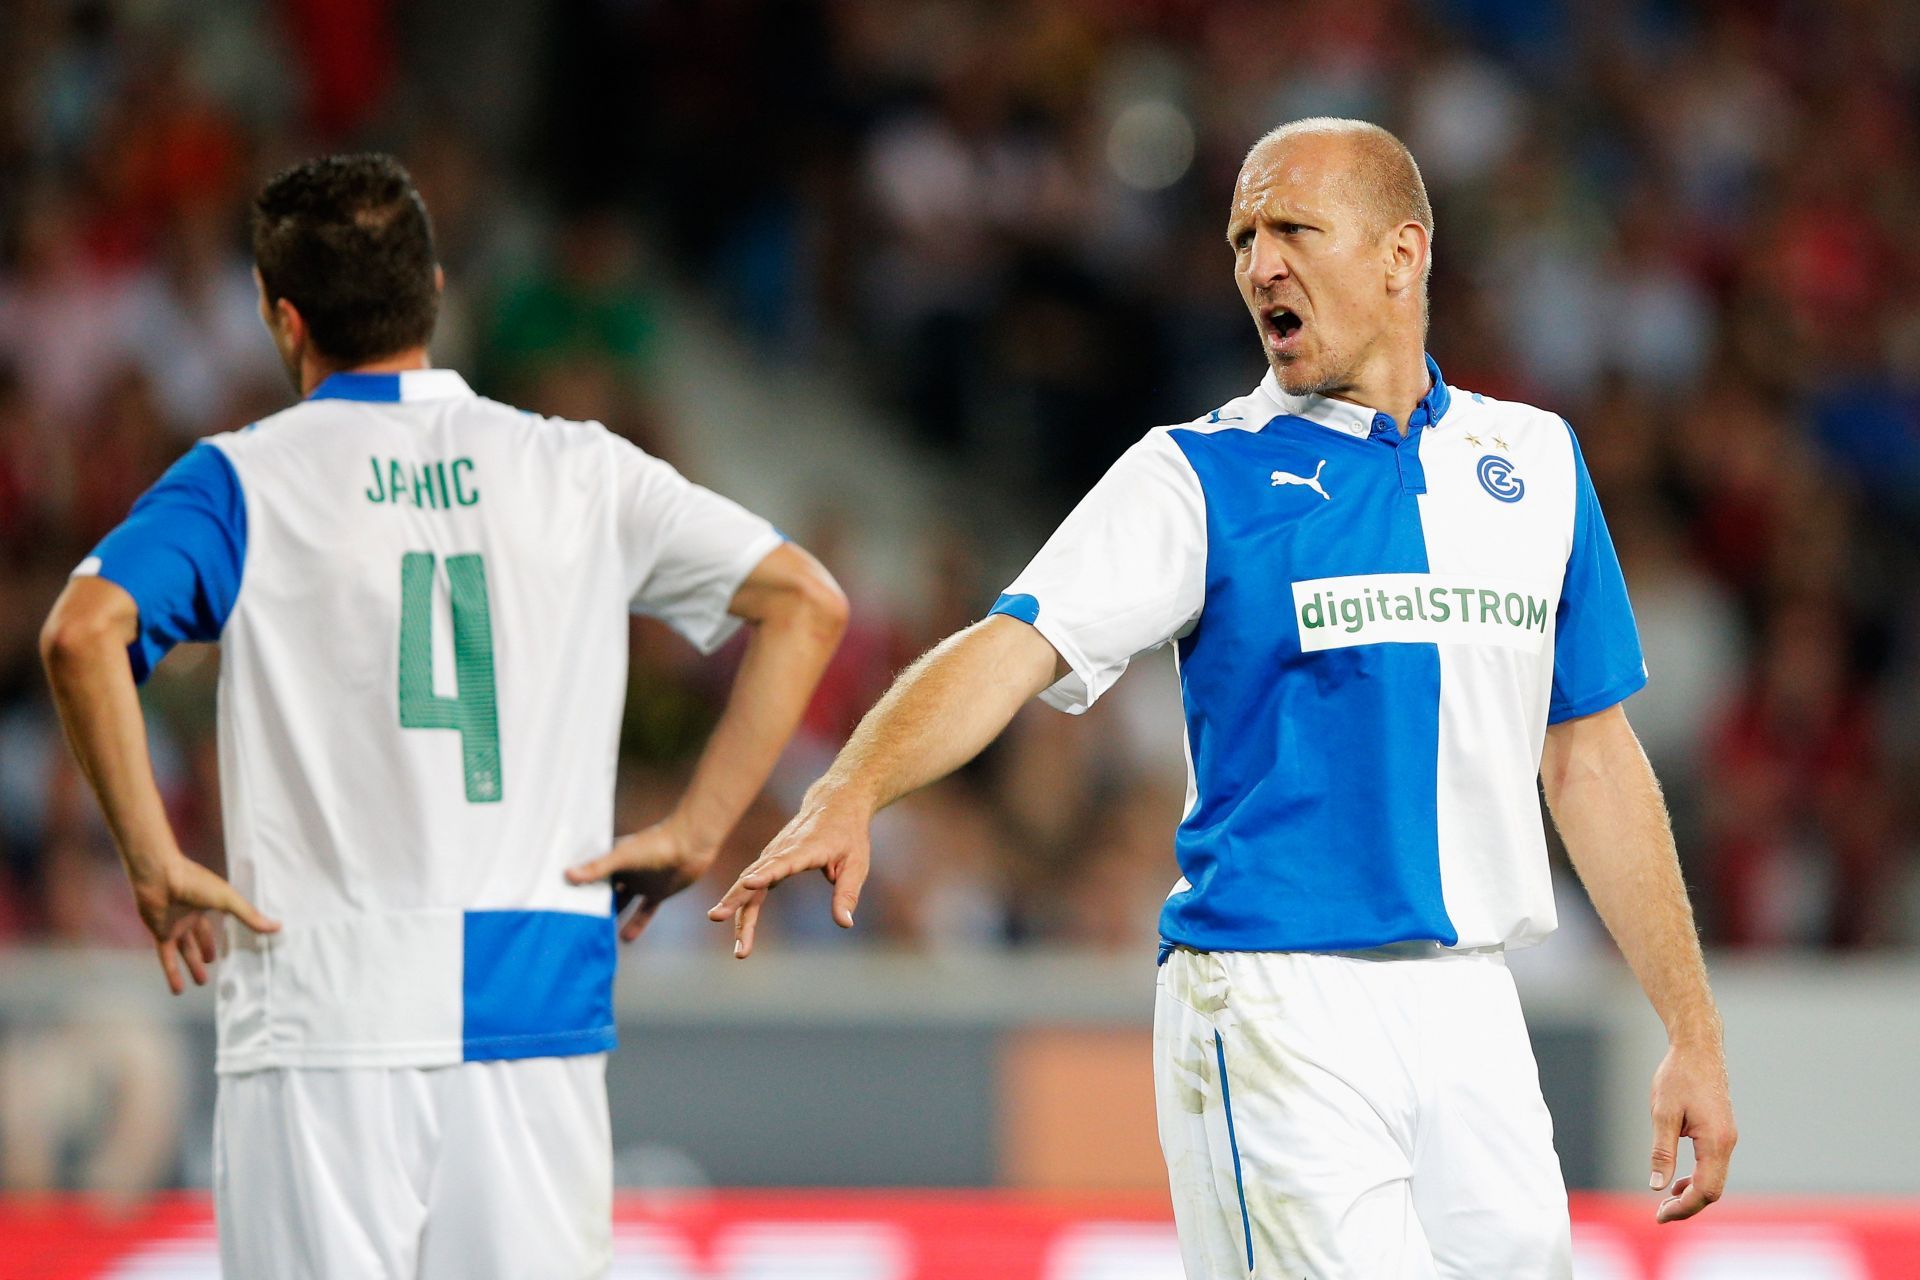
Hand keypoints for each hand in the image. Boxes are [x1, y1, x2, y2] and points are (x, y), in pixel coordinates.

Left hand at [130, 855, 279, 994]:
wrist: (159, 877)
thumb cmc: (195, 882)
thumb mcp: (227, 900)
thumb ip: (250, 916)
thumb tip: (278, 927)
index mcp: (207, 903)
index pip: (218, 921)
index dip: (223, 933)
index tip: (234, 944)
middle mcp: (190, 915)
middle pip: (199, 938)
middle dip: (205, 951)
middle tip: (213, 964)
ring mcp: (174, 925)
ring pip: (185, 951)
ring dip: (192, 966)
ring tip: (201, 983)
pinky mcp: (160, 935)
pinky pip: (167, 958)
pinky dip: (172, 974)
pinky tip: (178, 991)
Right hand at [566, 818, 717, 942]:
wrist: (690, 844)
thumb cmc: (655, 843)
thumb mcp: (623, 857)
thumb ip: (597, 868)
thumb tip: (567, 875)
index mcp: (613, 859)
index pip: (589, 876)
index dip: (576, 888)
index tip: (558, 903)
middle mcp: (625, 872)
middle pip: (604, 892)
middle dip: (592, 906)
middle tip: (575, 925)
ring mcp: (641, 883)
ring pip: (622, 904)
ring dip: (612, 917)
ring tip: (596, 935)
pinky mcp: (657, 893)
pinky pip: (644, 912)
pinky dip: (636, 925)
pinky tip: (625, 939)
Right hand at [707, 787, 870, 957]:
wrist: (833, 803)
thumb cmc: (848, 834)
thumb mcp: (857, 863)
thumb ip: (847, 893)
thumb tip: (845, 923)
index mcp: (805, 848)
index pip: (781, 862)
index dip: (764, 873)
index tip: (748, 884)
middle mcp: (782, 850)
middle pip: (753, 875)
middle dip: (735, 899)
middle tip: (715, 918)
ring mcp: (772, 855)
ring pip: (747, 885)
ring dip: (737, 913)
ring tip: (740, 950)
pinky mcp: (769, 861)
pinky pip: (752, 886)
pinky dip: (743, 908)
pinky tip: (740, 933)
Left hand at [1648, 1040, 1736, 1221]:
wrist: (1699, 1049)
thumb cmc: (1678, 1076)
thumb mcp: (1662, 1113)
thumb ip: (1661, 1151)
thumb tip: (1657, 1185)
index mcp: (1715, 1142)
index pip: (1705, 1190)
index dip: (1683, 1208)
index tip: (1659, 1215)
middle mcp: (1727, 1143)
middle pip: (1713, 1190)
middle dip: (1687, 1206)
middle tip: (1660, 1213)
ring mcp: (1727, 1138)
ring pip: (1714, 1179)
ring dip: (1692, 1193)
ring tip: (1667, 1200)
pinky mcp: (1722, 1132)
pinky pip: (1713, 1165)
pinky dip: (1697, 1178)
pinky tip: (1678, 1179)